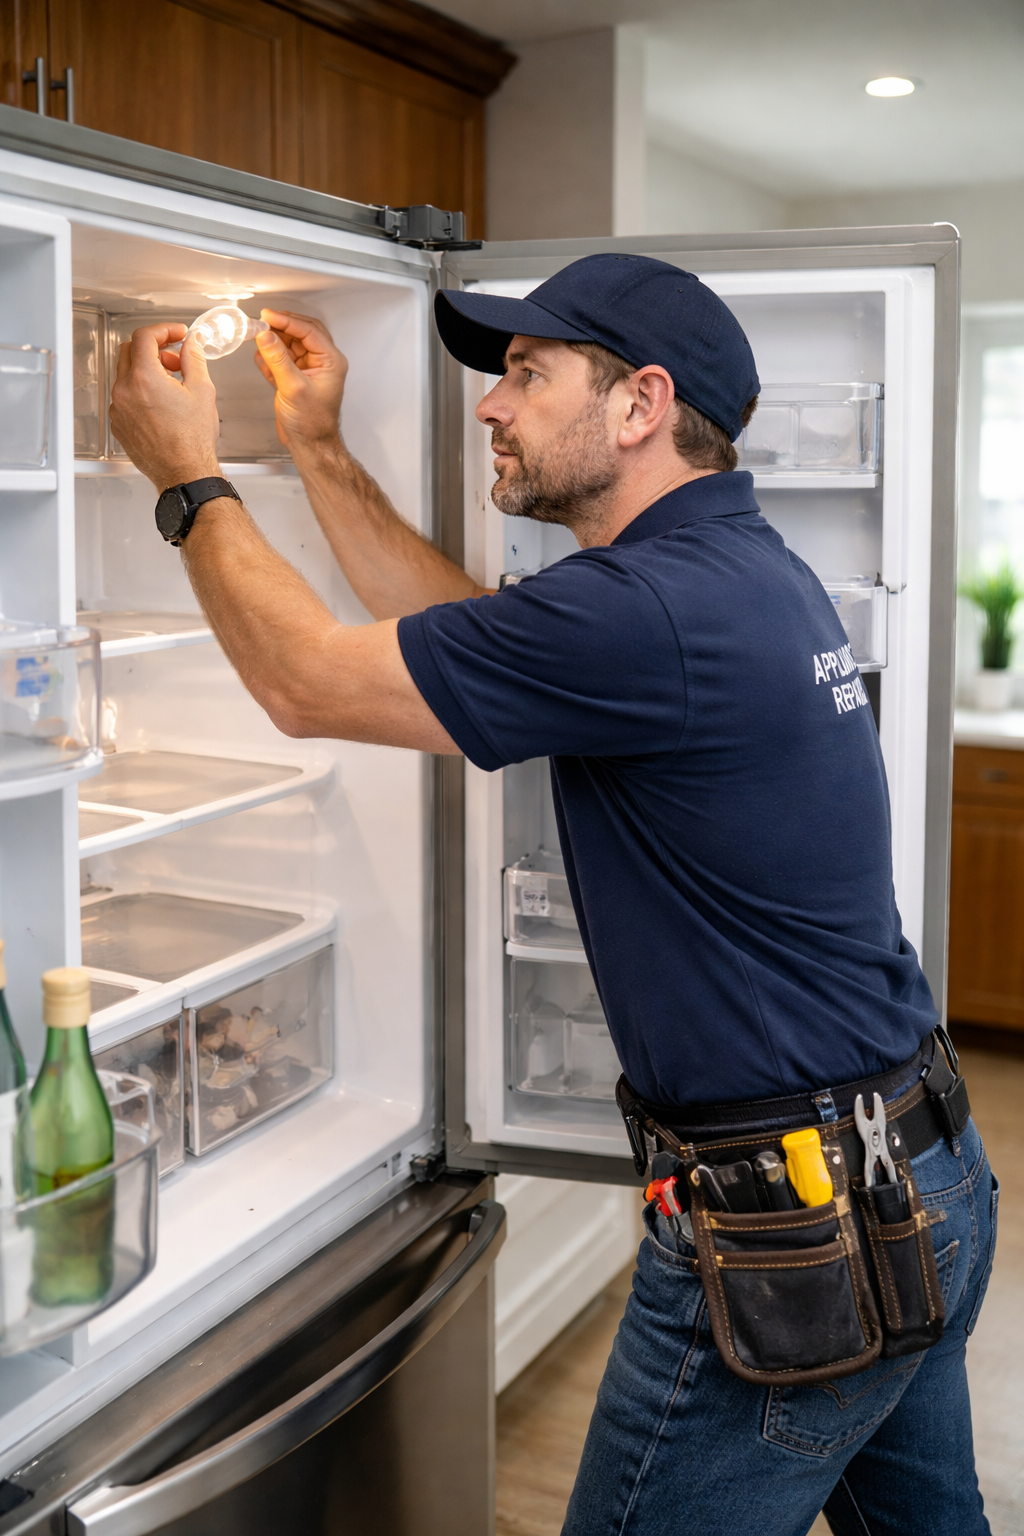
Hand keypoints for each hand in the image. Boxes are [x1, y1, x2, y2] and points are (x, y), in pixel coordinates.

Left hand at [109, 324, 221, 488]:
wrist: (183, 472)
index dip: (163, 330)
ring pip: (125, 373)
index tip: (176, 334)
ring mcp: (119, 408)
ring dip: (146, 368)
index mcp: (144, 379)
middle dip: (154, 347)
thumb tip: (192, 344)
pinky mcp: (119, 423)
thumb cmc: (192, 441)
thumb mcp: (202, 391)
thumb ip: (194, 359)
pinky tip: (160, 401)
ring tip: (171, 382)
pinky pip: (124, 395)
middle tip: (175, 356)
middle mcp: (125, 391)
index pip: (144, 336)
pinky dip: (140, 389)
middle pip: (130, 350)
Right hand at [253, 309, 347, 451]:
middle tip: (262, 322)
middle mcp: (321, 363)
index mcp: (330, 361)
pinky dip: (270, 357)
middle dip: (280, 327)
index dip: (286, 320)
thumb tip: (266, 335)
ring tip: (257, 337)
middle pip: (300, 333)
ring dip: (273, 341)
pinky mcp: (294, 379)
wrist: (310, 446)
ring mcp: (308, 370)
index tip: (267, 316)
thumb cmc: (313, 424)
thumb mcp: (293, 387)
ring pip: (290, 345)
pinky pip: (281, 360)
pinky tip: (260, 357)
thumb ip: (278, 359)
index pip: (308, 330)